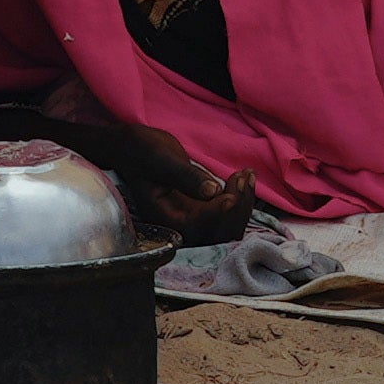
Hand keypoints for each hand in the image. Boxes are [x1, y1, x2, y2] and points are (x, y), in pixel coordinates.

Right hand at [95, 120, 258, 244]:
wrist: (135, 149)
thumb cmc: (142, 150)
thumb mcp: (161, 158)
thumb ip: (186, 176)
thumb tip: (214, 191)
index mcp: (162, 218)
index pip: (195, 228)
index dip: (216, 214)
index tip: (229, 192)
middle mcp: (178, 226)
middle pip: (217, 235)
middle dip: (236, 208)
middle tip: (242, 175)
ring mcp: (192, 221)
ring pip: (227, 228)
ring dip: (243, 205)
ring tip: (247, 175)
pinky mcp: (203, 212)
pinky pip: (228, 217)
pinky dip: (241, 200)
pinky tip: (245, 177)